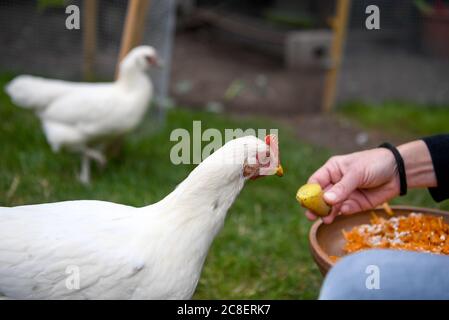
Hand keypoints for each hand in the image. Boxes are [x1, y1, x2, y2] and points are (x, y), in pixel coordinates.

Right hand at [305, 140, 435, 223]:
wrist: (399, 172)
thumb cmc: (375, 164)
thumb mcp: (357, 173)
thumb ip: (342, 188)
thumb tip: (326, 200)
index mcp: (332, 170)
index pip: (315, 182)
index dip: (309, 192)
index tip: (305, 202)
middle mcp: (336, 183)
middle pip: (321, 197)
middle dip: (316, 206)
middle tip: (311, 215)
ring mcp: (345, 195)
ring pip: (331, 206)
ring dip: (327, 213)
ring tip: (326, 219)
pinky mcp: (355, 204)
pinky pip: (344, 211)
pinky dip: (342, 213)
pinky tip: (343, 212)